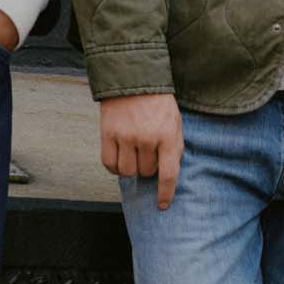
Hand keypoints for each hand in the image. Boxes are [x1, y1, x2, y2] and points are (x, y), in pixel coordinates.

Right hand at [100, 93, 182, 208]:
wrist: (133, 79)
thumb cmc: (157, 103)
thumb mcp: (175, 122)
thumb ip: (174, 147)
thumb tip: (169, 174)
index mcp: (167, 136)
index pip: (168, 174)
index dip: (165, 193)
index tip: (162, 205)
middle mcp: (146, 138)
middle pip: (146, 172)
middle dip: (148, 167)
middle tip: (147, 151)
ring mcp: (125, 136)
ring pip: (127, 171)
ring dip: (131, 167)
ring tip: (133, 152)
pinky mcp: (108, 133)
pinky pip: (109, 164)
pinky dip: (114, 166)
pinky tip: (119, 157)